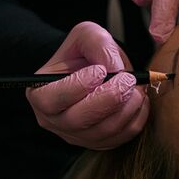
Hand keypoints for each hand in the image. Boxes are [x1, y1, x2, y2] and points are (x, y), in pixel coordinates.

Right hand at [26, 22, 149, 149]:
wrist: (92, 71)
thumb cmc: (82, 55)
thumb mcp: (85, 35)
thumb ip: (97, 43)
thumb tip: (114, 68)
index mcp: (40, 93)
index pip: (51, 99)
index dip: (77, 86)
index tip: (99, 70)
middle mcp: (54, 120)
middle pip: (78, 120)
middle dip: (108, 99)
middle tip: (128, 79)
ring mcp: (76, 135)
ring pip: (102, 131)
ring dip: (126, 109)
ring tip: (136, 87)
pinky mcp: (98, 143)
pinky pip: (120, 138)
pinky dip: (135, 119)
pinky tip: (138, 100)